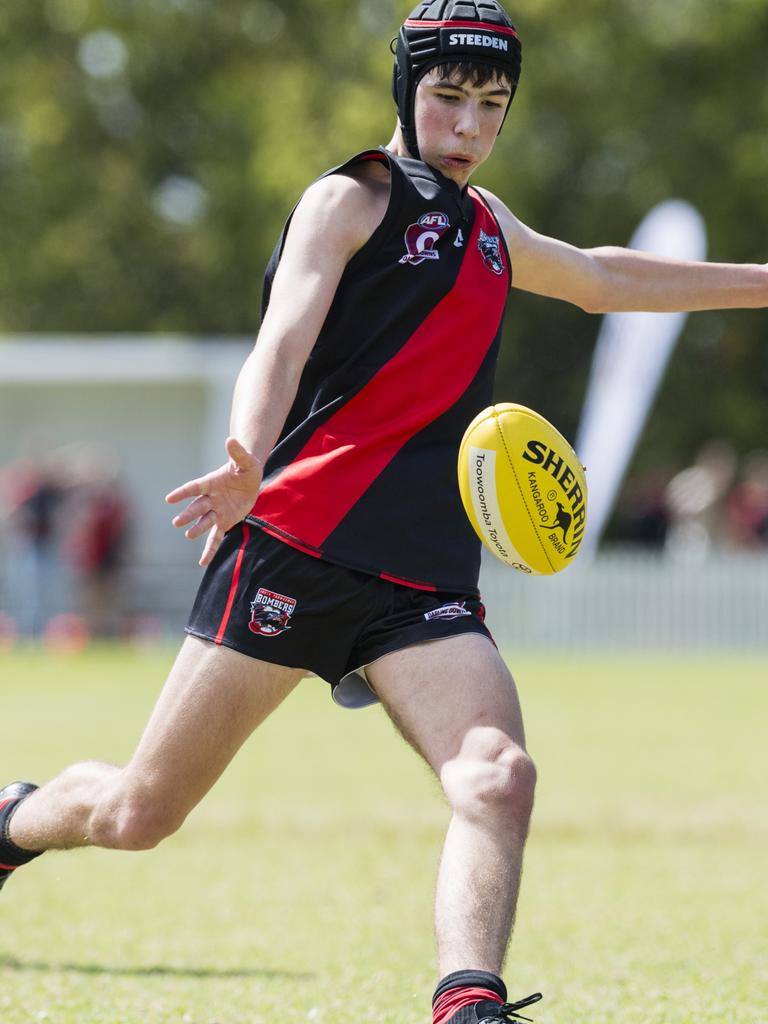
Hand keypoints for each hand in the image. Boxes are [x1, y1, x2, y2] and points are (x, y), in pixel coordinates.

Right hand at [166, 437, 262, 565]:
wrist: (250, 480)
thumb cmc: (246, 468)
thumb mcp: (246, 461)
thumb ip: (237, 452)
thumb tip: (231, 439)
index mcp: (211, 482)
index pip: (194, 487)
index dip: (183, 493)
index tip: (169, 498)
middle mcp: (210, 498)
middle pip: (197, 507)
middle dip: (188, 514)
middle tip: (177, 522)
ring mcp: (216, 511)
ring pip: (204, 522)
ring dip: (197, 529)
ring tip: (189, 535)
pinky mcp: (224, 522)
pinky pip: (215, 538)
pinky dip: (209, 550)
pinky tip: (202, 563)